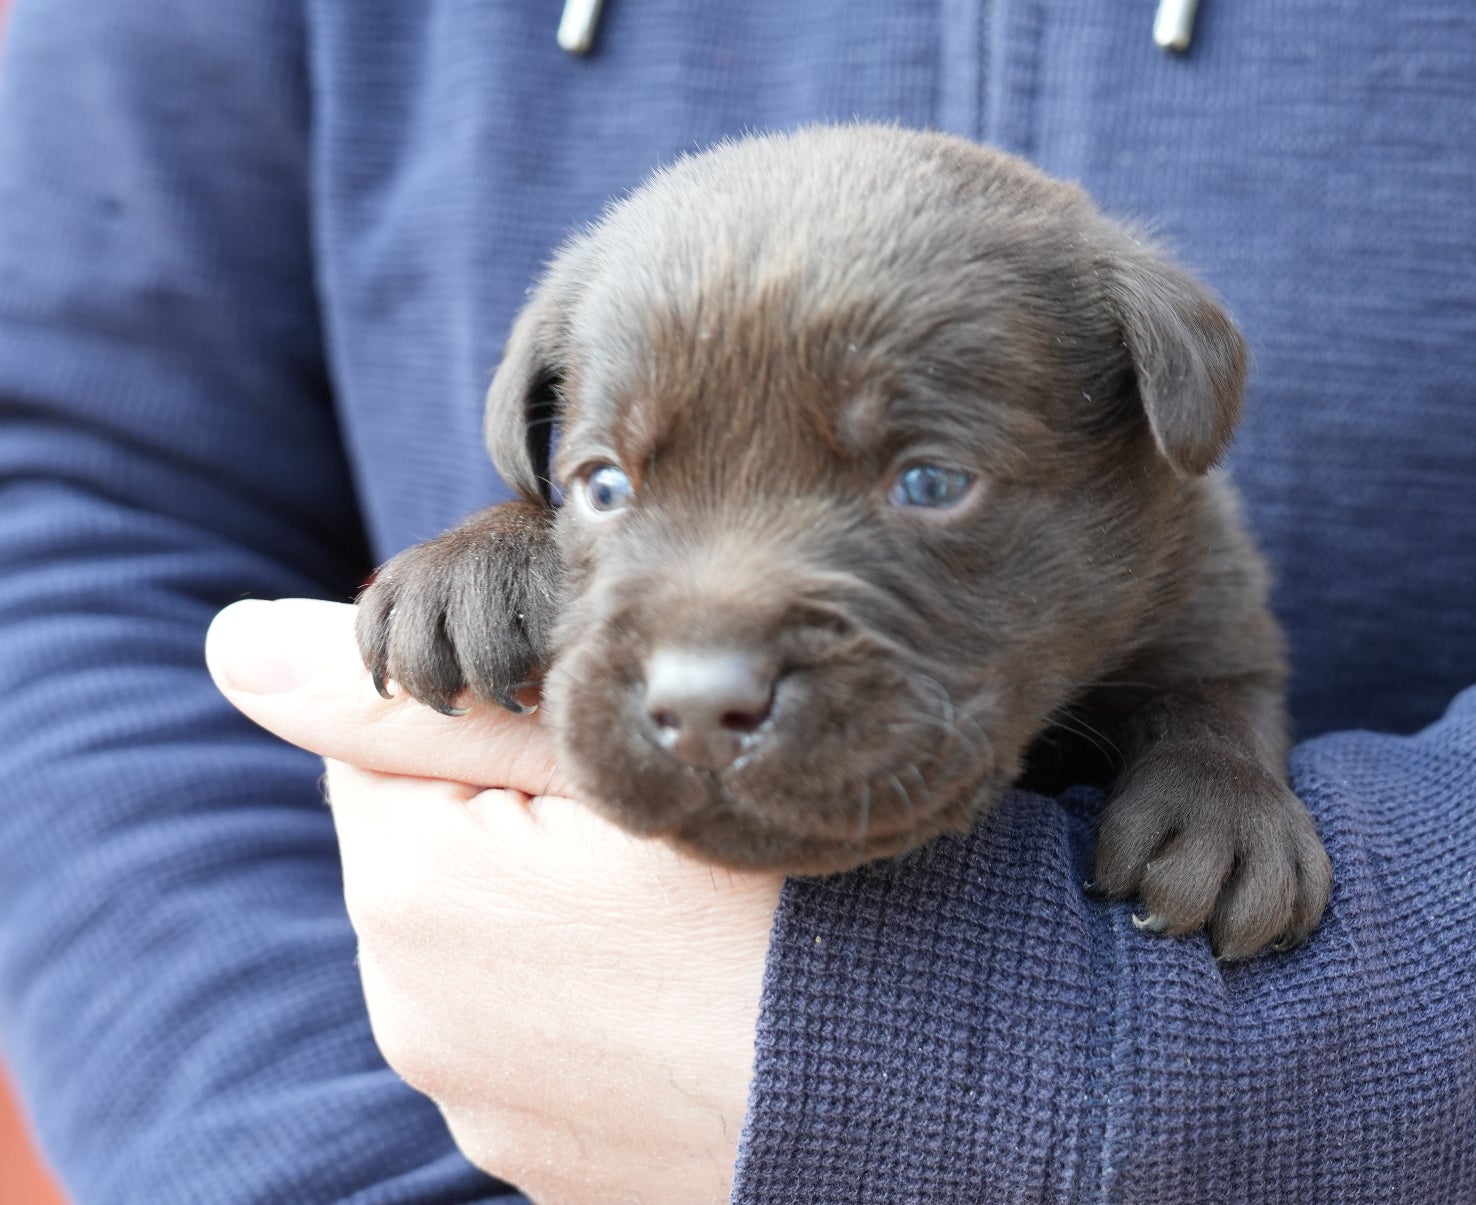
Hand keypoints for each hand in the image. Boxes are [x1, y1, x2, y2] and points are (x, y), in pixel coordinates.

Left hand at [207, 598, 780, 1203]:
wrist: (931, 1092)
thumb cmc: (791, 897)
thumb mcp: (614, 753)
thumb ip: (422, 695)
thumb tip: (226, 639)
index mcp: (412, 894)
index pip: (390, 743)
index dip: (504, 707)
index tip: (618, 725)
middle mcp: (415, 1020)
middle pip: (442, 850)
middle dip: (529, 813)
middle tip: (677, 815)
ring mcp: (486, 1108)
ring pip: (499, 946)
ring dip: (564, 912)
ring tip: (702, 913)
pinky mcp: (552, 1164)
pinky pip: (547, 1039)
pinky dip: (602, 1006)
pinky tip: (703, 993)